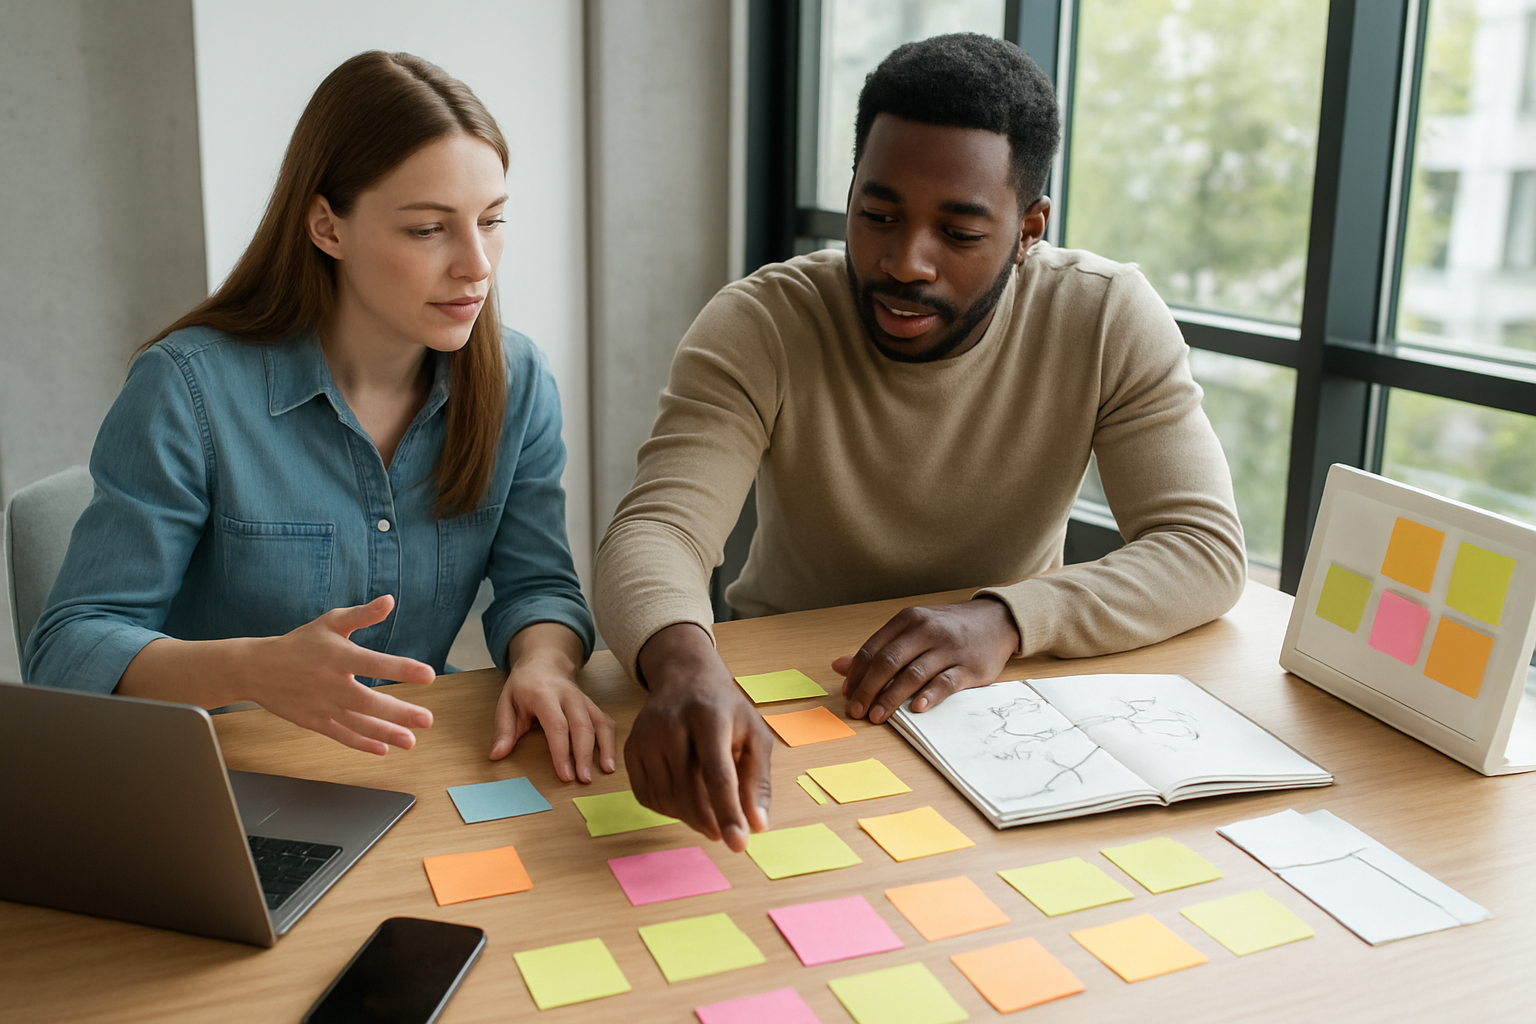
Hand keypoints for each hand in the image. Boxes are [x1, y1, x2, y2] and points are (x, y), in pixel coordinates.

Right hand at [246, 594, 435, 753]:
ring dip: (385, 734)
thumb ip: (362, 614)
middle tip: (427, 719)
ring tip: (411, 741)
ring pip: (356, 723)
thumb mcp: (330, 622)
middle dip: (398, 712)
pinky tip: (384, 749)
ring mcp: (321, 705)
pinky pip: (341, 736)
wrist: (256, 668)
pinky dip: (361, 744)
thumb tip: (390, 601)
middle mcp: (329, 682)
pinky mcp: (313, 721)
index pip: (374, 663)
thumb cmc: (301, 642)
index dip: (401, 669)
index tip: (429, 675)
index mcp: (336, 655)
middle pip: (367, 701)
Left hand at [489, 623, 615, 782]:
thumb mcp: (506, 703)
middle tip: (584, 779)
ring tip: (607, 770)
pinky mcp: (592, 705)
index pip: (557, 725)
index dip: (562, 752)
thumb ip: (504, 730)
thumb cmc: (524, 686)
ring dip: (605, 747)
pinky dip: (610, 740)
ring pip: (599, 723)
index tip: (565, 774)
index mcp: (544, 695)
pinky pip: (605, 722)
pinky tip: (610, 758)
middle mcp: (568, 696)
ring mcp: (584, 700)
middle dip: (585, 754)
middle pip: (582, 726)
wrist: (544, 663)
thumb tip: (497, 755)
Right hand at [625, 623, 772, 851]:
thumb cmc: (726, 710)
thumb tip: (756, 825)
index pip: (717, 773)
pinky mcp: (630, 747)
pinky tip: (686, 802)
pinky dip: (668, 809)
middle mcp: (671, 723)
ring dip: (690, 818)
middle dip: (709, 821)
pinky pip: (646, 795)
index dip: (728, 812)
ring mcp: (645, 735)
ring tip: (709, 815)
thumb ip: (757, 780)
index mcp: (709, 716)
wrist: (685, 679)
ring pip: (665, 797)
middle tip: (725, 833)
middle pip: (688, 790)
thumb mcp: (754, 734)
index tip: (738, 844)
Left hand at [833, 597, 1019, 722]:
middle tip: (857, 711)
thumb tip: (838, 666)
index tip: (847, 695)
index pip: (873, 649)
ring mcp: (948, 648)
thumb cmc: (948, 628)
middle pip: (888, 662)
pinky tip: (916, 709)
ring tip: (877, 716)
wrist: (997, 620)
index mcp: (908, 620)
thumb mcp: (913, 629)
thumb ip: (878, 647)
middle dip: (868, 689)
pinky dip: (929, 696)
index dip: (856, 675)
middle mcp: (926, 631)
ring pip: (913, 674)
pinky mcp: (969, 666)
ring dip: (891, 698)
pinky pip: (945, 682)